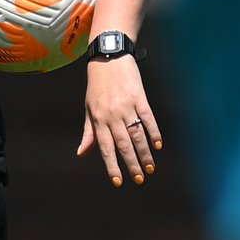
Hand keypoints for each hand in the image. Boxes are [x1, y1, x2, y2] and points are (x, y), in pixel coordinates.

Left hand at [78, 55, 161, 187]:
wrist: (108, 57)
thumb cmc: (97, 85)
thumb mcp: (89, 108)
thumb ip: (88, 133)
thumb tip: (81, 153)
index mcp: (98, 119)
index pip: (105, 148)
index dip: (112, 166)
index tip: (118, 182)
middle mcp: (112, 115)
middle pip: (123, 145)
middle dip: (132, 164)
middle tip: (139, 179)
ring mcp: (127, 106)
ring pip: (137, 135)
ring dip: (145, 153)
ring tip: (150, 168)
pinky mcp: (140, 97)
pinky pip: (148, 118)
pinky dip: (154, 132)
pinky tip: (158, 145)